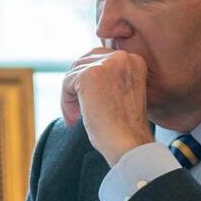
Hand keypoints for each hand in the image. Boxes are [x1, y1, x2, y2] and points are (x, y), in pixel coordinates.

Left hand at [61, 45, 151, 165]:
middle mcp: (123, 56)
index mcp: (134, 60)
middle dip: (77, 85)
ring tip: (75, 117)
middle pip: (85, 61)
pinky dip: (66, 102)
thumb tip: (80, 72)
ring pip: (74, 72)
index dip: (89, 81)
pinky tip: (73, 119)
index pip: (101, 59)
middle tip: (76, 110)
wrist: (129, 144)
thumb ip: (109, 78)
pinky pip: (67, 82)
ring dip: (70, 96)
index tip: (88, 103)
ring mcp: (107, 64)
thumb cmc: (125, 128)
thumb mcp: (122, 93)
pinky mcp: (89, 74)